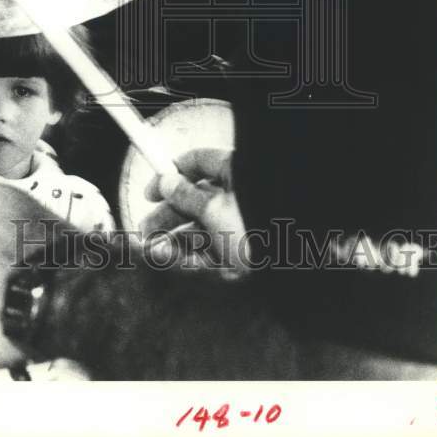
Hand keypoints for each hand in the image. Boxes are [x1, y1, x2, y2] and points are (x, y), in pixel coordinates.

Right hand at [142, 148, 247, 275]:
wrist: (291, 273)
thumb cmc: (257, 229)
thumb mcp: (214, 209)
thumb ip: (186, 196)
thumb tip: (167, 181)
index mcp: (236, 175)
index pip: (200, 163)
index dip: (172, 173)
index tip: (151, 191)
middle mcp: (239, 200)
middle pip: (196, 201)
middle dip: (168, 216)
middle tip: (145, 230)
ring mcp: (241, 229)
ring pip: (201, 230)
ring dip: (175, 240)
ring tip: (154, 250)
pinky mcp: (241, 256)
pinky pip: (210, 253)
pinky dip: (190, 257)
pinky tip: (172, 261)